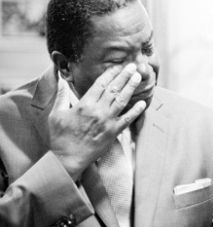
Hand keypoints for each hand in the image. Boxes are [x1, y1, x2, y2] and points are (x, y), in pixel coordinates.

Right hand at [48, 64, 146, 180]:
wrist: (67, 160)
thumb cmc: (60, 137)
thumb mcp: (56, 114)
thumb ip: (61, 95)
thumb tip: (61, 79)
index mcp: (84, 104)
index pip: (101, 84)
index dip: (110, 73)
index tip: (117, 66)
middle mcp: (98, 110)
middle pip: (114, 88)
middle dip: (124, 75)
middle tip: (133, 66)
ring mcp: (107, 121)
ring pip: (122, 100)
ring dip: (131, 87)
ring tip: (138, 78)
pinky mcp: (113, 132)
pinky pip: (127, 119)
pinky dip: (136, 111)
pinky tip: (143, 103)